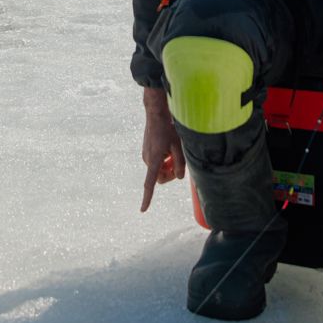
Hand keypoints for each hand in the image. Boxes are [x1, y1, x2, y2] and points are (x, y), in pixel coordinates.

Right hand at [139, 87, 184, 211]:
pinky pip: (157, 162)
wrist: (155, 113)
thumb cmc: (168, 128)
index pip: (150, 183)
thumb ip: (180, 163)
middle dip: (170, 174)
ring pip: (159, 169)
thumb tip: (179, 177)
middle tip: (179, 163)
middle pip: (160, 177)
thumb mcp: (179, 146)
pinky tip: (169, 147)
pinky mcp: (147, 151)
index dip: (147, 198)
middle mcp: (147, 160)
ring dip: (168, 165)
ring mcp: (146, 155)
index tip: (143, 210)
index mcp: (154, 160)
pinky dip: (164, 159)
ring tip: (175, 151)